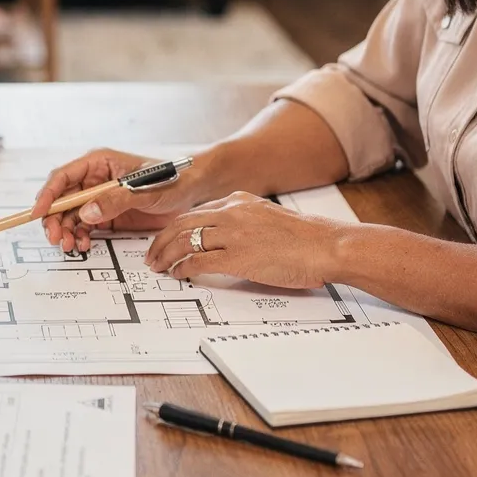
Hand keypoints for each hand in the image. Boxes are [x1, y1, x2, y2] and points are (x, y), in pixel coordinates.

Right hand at [32, 148, 201, 253]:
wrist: (192, 193)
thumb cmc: (171, 180)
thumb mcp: (143, 190)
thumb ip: (114, 200)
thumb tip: (86, 212)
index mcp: (98, 163)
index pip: (63, 177)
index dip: (48, 195)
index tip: (39, 213)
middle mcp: (94, 180)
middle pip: (61, 199)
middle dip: (54, 219)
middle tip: (56, 238)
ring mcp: (98, 198)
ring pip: (69, 215)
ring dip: (65, 231)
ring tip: (70, 246)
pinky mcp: (106, 214)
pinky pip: (84, 226)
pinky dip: (80, 237)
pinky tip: (84, 245)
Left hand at [144, 192, 348, 288]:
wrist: (325, 245)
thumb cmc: (303, 238)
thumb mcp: (266, 217)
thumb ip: (243, 221)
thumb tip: (224, 238)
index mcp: (237, 201)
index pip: (194, 212)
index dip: (175, 227)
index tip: (166, 239)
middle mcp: (231, 212)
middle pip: (182, 224)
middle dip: (161, 241)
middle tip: (152, 255)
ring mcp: (233, 234)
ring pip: (185, 241)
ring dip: (167, 255)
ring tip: (159, 267)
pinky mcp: (237, 257)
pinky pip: (198, 262)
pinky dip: (183, 269)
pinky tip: (178, 275)